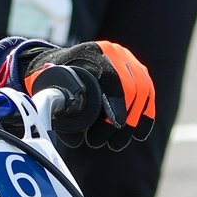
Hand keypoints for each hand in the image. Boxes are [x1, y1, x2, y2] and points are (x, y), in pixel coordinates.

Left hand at [20, 40, 155, 149]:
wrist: (60, 64)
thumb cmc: (52, 80)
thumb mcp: (49, 88)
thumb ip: (59, 108)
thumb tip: (75, 138)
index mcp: (90, 52)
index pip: (111, 75)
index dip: (117, 100)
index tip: (117, 123)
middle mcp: (112, 52)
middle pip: (131, 85)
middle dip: (124, 119)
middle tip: (109, 143)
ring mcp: (127, 59)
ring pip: (142, 91)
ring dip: (133, 121)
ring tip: (116, 144)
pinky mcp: (136, 71)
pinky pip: (147, 93)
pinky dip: (145, 115)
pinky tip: (139, 134)